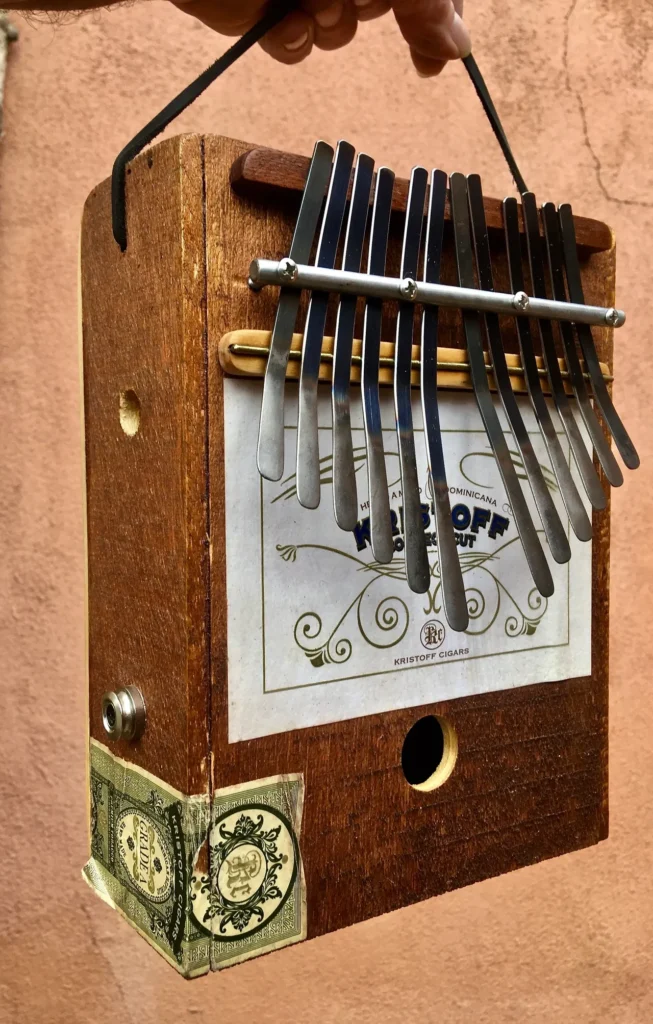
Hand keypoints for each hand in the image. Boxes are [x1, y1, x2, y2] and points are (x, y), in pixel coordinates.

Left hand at [172, 0, 470, 76]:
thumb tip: (460, 48)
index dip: (440, 18)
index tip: (437, 59)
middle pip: (392, 5)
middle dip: (371, 4)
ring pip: (343, 31)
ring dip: (328, 20)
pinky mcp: (269, 8)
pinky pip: (299, 45)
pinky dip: (291, 37)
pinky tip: (277, 16)